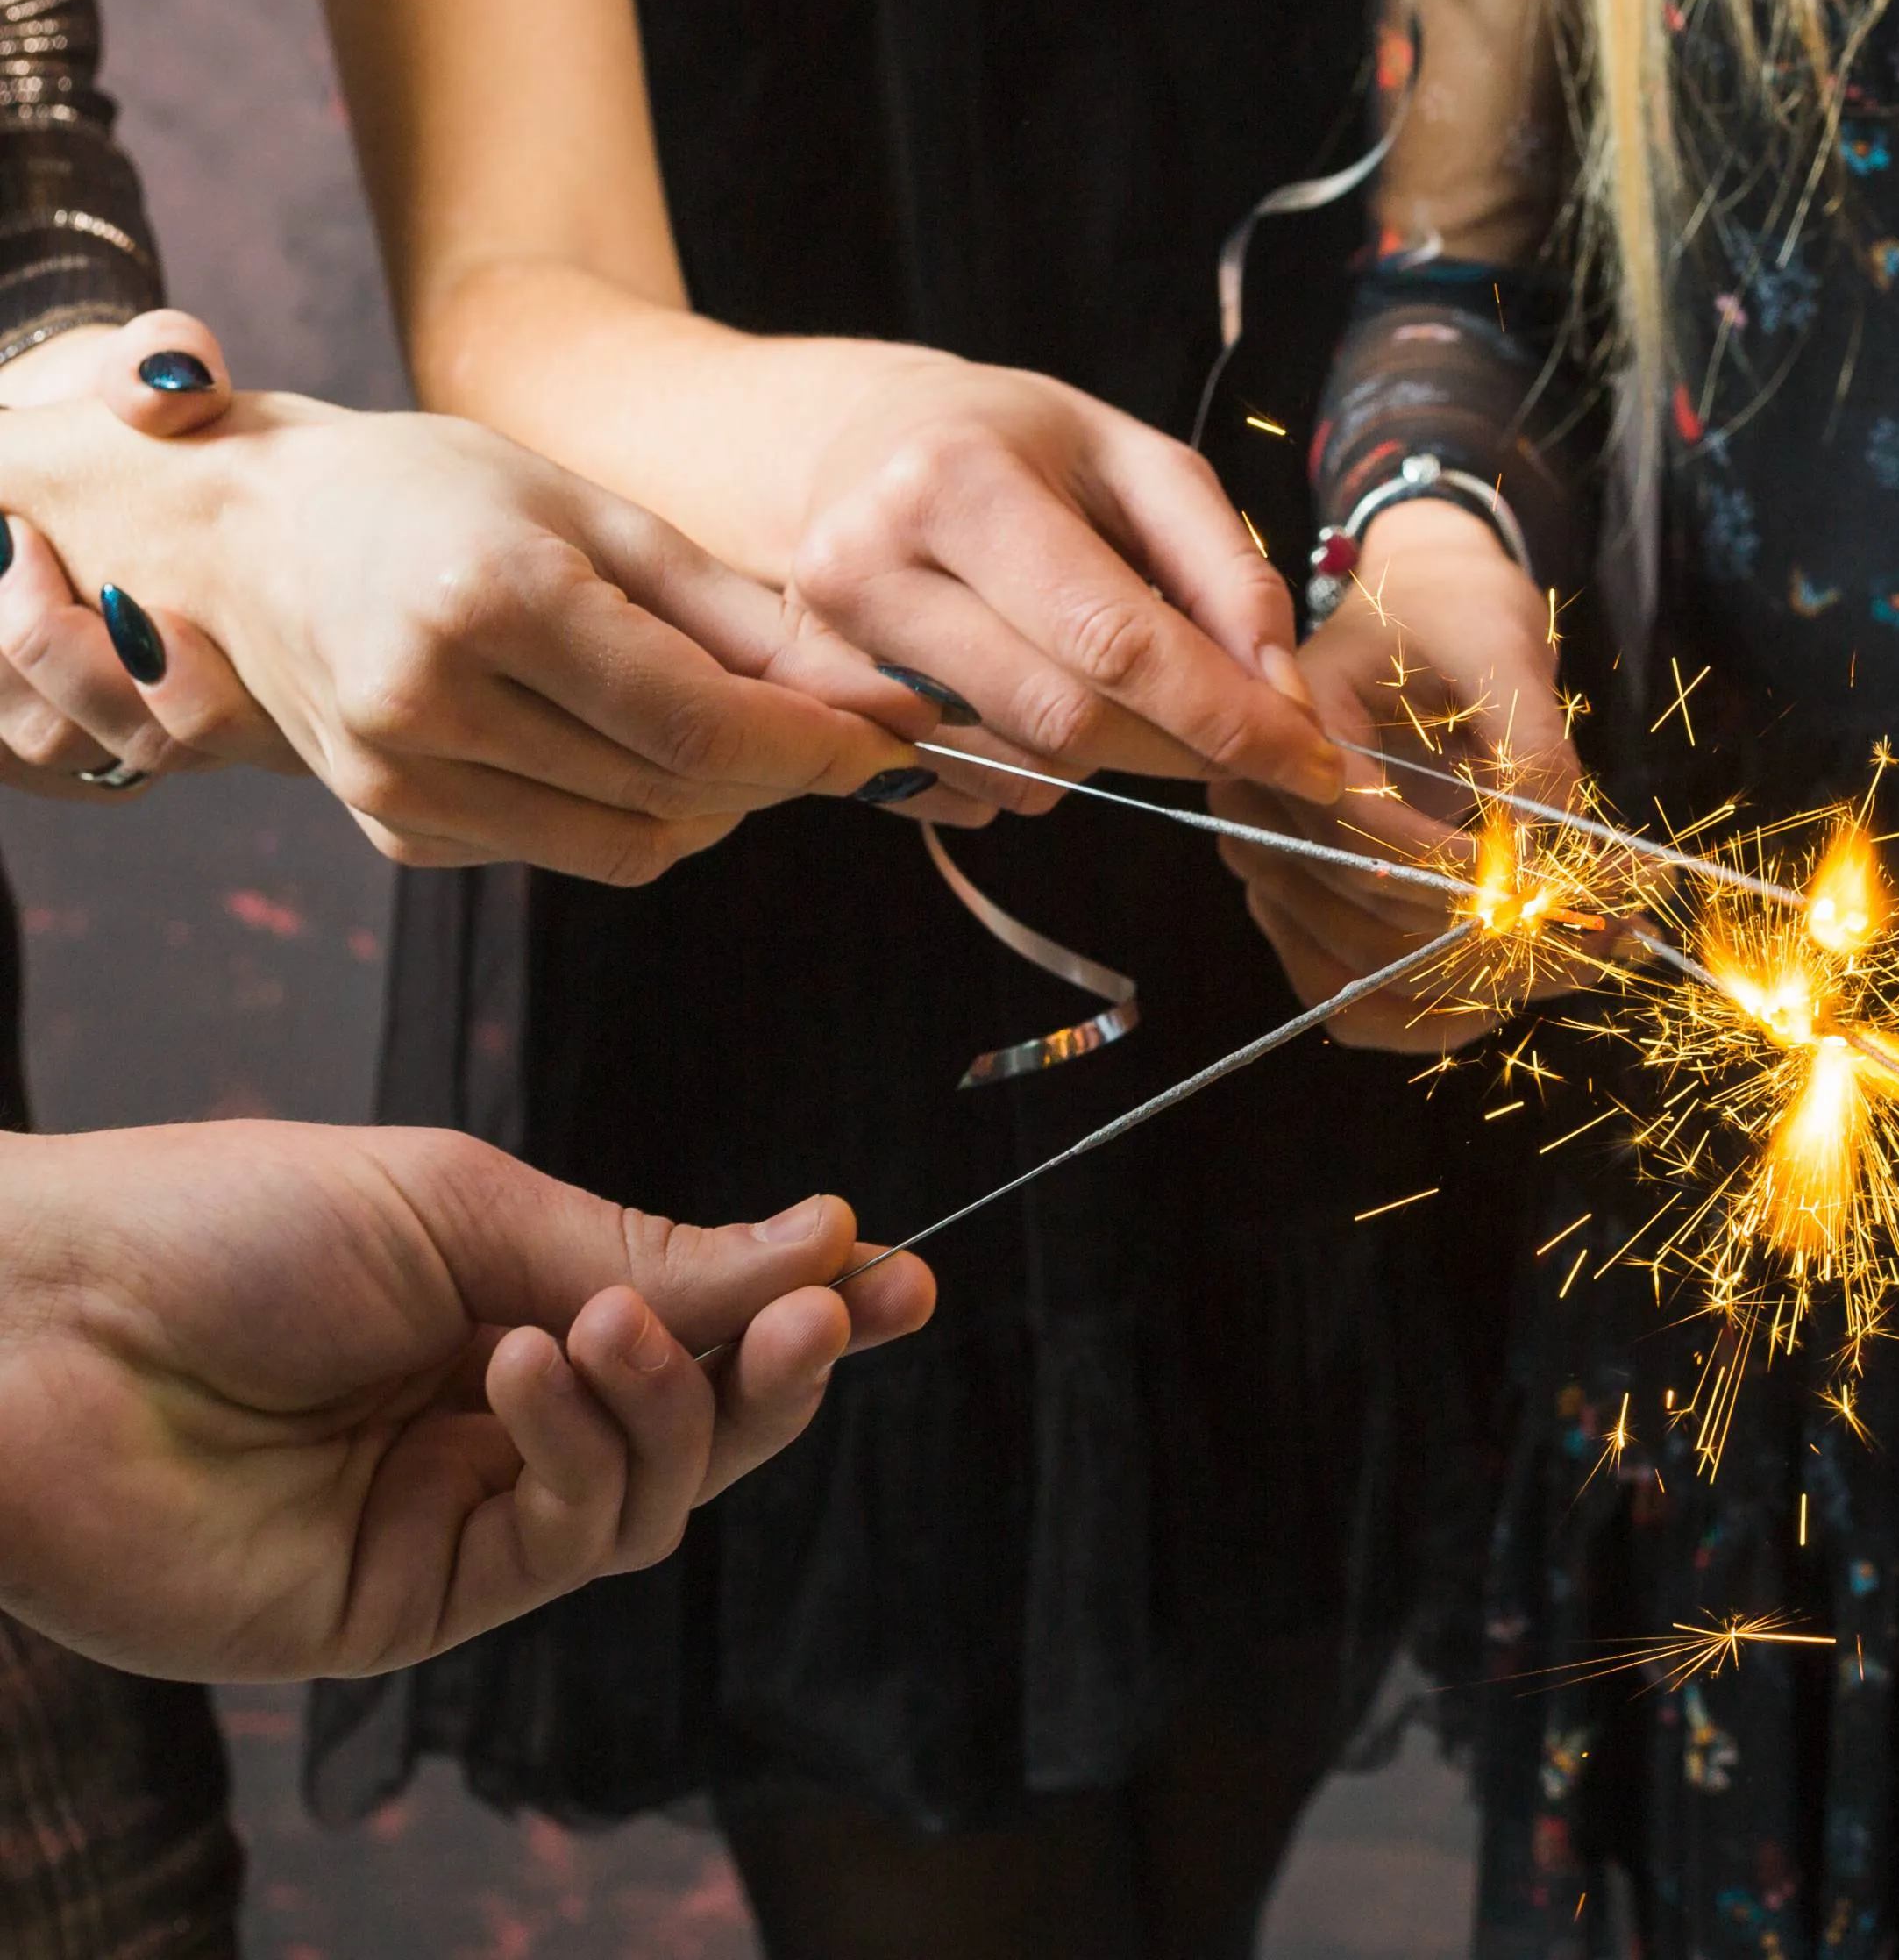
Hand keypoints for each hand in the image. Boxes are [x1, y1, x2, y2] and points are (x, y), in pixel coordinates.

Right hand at [0, 377, 937, 881]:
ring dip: (720, 799)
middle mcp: (428, 707)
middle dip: (789, 771)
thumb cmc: (434, 496)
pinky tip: (620, 740)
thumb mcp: (595, 515)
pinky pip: (571, 849)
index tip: (902, 743)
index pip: (700, 723)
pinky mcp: (398, 832)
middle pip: (680, 789)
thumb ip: (739, 616)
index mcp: (487, 603)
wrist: (243, 539)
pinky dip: (635, 809)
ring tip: (735, 726)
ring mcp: (402, 784)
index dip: (821, 747)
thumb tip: (881, 697)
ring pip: (638, 842)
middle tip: (847, 731)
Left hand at [0, 1120, 934, 1681]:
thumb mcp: (469, 1204)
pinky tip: (534, 1369)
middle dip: (776, 1369)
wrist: (30, 1324)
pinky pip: (568, 1548)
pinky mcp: (412, 1608)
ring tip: (598, 1327)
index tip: (899, 1274)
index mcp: (502, 1308)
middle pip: (697, 1426)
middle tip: (836, 1312)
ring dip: (668, 1407)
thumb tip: (828, 1239)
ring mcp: (456, 1521)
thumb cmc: (221, 1225)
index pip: (690, 1327)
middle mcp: (492, 1423)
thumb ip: (647, 1254)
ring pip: (653, 1498)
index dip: (799, 1310)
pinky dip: (585, 1454)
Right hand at [780, 347, 1339, 815]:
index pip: (1114, 643)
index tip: (1315, 764)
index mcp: (956, 484)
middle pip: (1066, 723)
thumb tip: (1283, 697)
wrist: (854, 446)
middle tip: (1248, 740)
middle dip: (1182, 750)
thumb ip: (1227, 572)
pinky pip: (966, 792)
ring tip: (1113, 681)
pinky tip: (1034, 693)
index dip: (1228, 718)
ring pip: (1021, 769)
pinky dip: (1035, 769)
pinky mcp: (820, 709)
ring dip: (1108, 758)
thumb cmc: (1017, 446)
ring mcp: (826, 647)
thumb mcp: (1139, 463)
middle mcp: (868, 567)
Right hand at [1209, 501, 1579, 1048]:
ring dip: (1478, 987)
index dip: (1458, 876)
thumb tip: (1545, 846)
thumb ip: (1527, 742)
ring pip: (1361, 976)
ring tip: (1590, 960)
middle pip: (1363, 914)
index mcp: (1291, 724)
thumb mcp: (1502, 645)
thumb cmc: (1454, 611)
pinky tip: (1516, 995)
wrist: (1424, 610)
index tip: (1557, 890)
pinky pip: (1353, 1001)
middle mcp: (1262, 806)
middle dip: (1493, 938)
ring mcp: (1279, 871)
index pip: (1359, 831)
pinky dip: (1436, 1013)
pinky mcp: (1311, 914)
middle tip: (1613, 933)